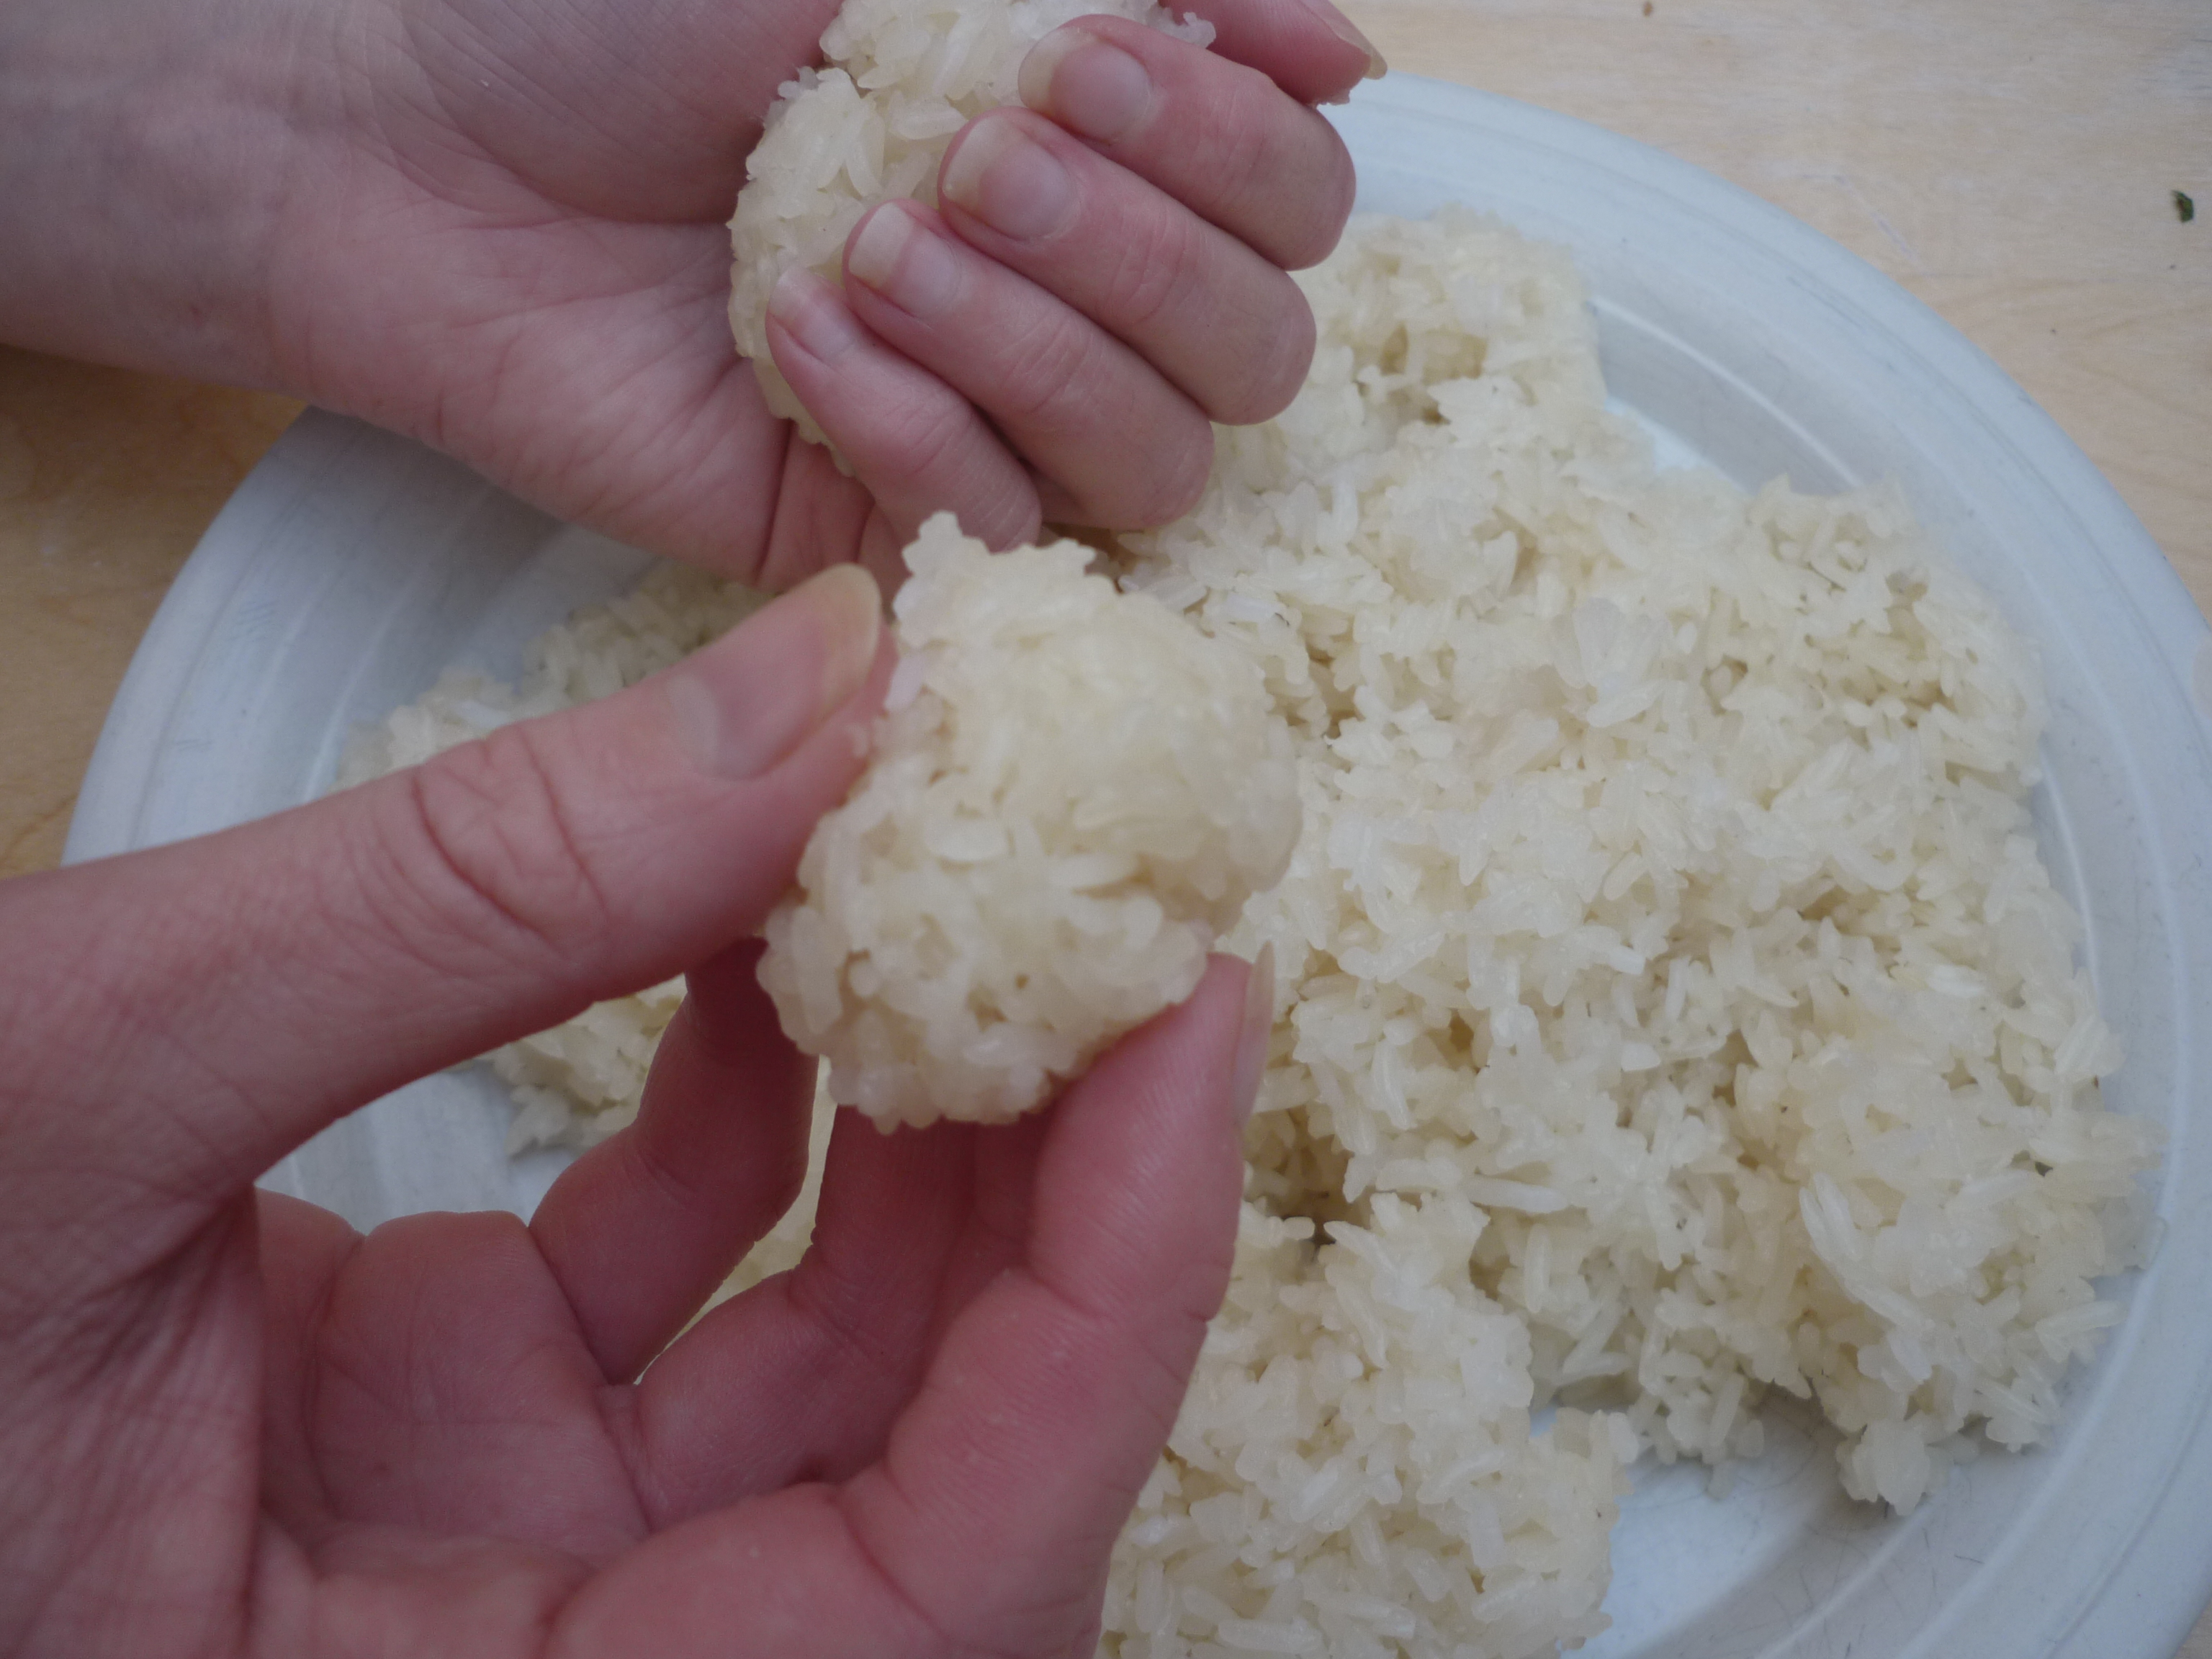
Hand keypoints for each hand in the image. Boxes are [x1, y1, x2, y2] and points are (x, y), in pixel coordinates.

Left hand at [0, 0, 1370, 582]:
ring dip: (1037, 342)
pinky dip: (919, 426)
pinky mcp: (892, 539)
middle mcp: (1075, 309)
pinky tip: (799, 341)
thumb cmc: (631, 25)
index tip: (1087, 57)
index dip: (1234, 141)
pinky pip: (1006, 532)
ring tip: (875, 250)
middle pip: (1260, 348)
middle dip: (1137, 243)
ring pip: (1161, 460)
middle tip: (977, 156)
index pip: (1297, 200)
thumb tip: (1346, 51)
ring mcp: (994, 437)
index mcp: (1100, 164)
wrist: (430, 155)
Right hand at [0, 572, 1266, 1656]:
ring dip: (928, 1098)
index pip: (962, 1574)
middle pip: (950, 1443)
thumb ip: (461, 899)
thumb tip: (821, 685)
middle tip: (1122, 897)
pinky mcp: (465, 1420)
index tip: (1199, 1017)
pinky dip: (757, 1083)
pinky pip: (696, 1266)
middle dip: (1062, 1169)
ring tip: (962, 862)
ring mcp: (525, 1547)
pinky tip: (762, 906)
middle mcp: (561, 1656)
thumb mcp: (79, 1090)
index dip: (1123, 1299)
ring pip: (844, 1339)